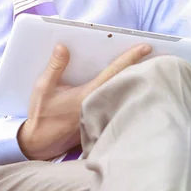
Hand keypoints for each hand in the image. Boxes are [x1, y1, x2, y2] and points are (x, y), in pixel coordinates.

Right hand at [18, 42, 151, 159]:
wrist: (39, 144)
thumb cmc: (41, 116)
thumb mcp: (43, 88)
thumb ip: (55, 66)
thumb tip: (63, 46)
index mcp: (88, 95)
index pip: (113, 72)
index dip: (130, 57)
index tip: (146, 47)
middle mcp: (98, 105)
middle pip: (123, 82)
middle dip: (138, 67)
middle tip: (152, 53)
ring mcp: (100, 116)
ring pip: (120, 94)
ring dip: (131, 80)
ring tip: (143, 66)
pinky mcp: (98, 123)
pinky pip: (114, 105)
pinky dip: (122, 94)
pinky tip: (126, 88)